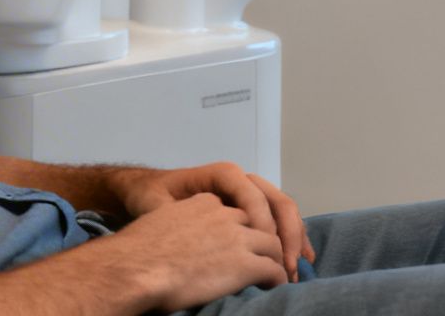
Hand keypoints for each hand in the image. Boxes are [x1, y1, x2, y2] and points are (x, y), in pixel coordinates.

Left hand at [112, 162, 313, 281]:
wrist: (144, 192)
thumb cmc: (148, 196)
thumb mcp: (156, 204)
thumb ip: (173, 215)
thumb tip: (189, 235)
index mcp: (222, 175)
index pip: (252, 194)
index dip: (263, 223)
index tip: (265, 254)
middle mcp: (240, 181)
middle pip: (276, 201)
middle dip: (286, 234)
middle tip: (288, 267)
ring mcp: (248, 196)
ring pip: (282, 211)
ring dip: (293, 239)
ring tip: (297, 269)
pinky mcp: (250, 212)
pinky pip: (277, 221)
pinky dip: (290, 239)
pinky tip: (299, 260)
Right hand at [115, 193, 290, 310]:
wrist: (136, 268)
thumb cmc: (138, 251)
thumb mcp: (159, 220)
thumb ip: (178, 221)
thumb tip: (179, 241)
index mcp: (202, 202)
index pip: (235, 210)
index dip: (242, 228)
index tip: (242, 244)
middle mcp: (223, 215)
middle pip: (259, 225)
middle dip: (268, 241)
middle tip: (269, 260)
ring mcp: (237, 238)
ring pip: (273, 246)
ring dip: (277, 261)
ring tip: (273, 276)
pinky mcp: (245, 264)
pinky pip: (274, 270)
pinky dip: (277, 279)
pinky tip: (271, 287)